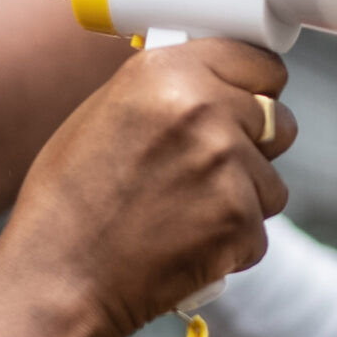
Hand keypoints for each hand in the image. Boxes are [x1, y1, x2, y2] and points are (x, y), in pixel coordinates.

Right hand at [0, 39, 293, 336]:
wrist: (58, 277)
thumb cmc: (68, 201)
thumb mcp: (104, 113)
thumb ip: (166, 90)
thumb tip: (211, 81)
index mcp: (164, 71)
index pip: (258, 59)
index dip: (253, 86)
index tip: (245, 102)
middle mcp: (202, 108)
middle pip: (278, 118)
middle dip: (254, 145)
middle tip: (209, 170)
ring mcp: (226, 166)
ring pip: (272, 181)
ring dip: (242, 200)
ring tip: (183, 214)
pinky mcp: (240, 221)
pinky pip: (258, 229)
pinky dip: (230, 244)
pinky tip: (184, 244)